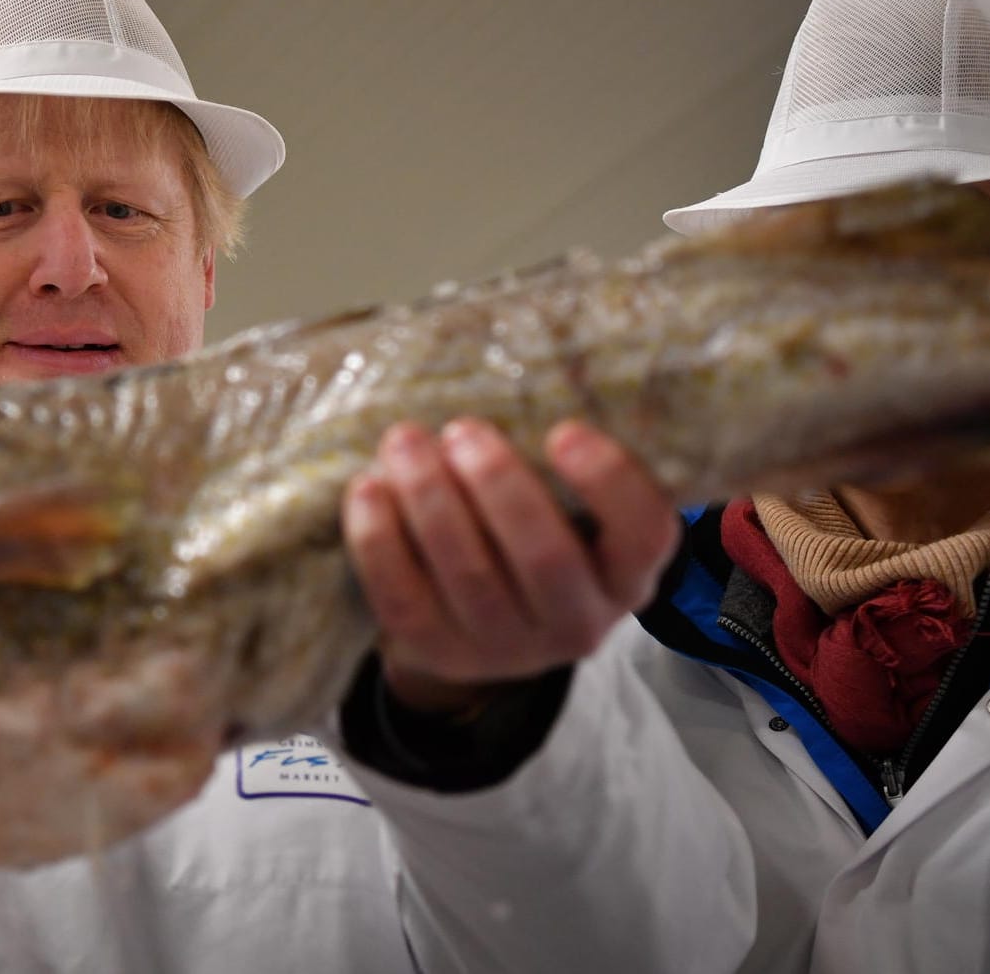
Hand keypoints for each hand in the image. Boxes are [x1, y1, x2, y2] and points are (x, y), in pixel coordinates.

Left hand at [341, 418, 678, 712]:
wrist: (473, 628)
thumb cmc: (524, 538)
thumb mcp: (565, 509)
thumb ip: (556, 463)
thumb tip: (518, 360)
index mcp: (624, 575)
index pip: (645, 535)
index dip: (610, 483)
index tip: (564, 430)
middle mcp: (576, 622)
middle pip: (544, 558)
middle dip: (497, 484)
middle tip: (462, 429)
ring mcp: (505, 647)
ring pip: (468, 574)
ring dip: (430, 499)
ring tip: (404, 442)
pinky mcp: (438, 652)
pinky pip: (403, 598)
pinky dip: (380, 540)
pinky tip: (367, 490)